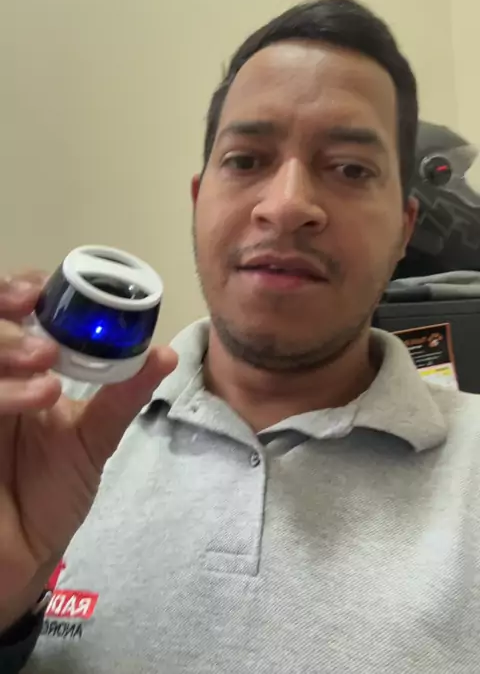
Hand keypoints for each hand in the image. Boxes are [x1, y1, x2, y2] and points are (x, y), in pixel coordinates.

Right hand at [0, 270, 177, 628]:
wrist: (24, 560)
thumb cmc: (48, 496)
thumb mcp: (91, 440)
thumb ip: (121, 395)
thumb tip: (163, 354)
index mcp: (13, 370)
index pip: (5, 311)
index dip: (15, 290)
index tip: (40, 290)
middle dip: (3, 313)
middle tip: (46, 334)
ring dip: (5, 347)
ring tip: (48, 363)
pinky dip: (4, 390)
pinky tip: (39, 396)